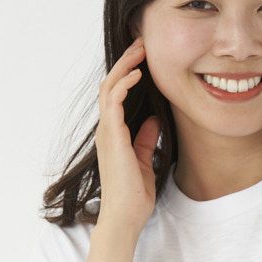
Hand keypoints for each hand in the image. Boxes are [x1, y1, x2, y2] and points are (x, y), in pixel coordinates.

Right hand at [94, 36, 160, 237]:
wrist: (125, 217)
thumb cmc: (134, 196)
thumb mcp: (145, 160)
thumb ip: (147, 139)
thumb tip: (155, 120)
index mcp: (114, 134)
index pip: (117, 96)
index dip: (128, 74)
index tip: (145, 59)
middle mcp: (107, 130)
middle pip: (111, 85)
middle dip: (126, 62)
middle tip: (142, 44)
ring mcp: (107, 132)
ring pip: (110, 88)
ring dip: (125, 66)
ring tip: (140, 50)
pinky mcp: (112, 137)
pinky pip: (114, 102)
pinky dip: (124, 84)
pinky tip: (139, 73)